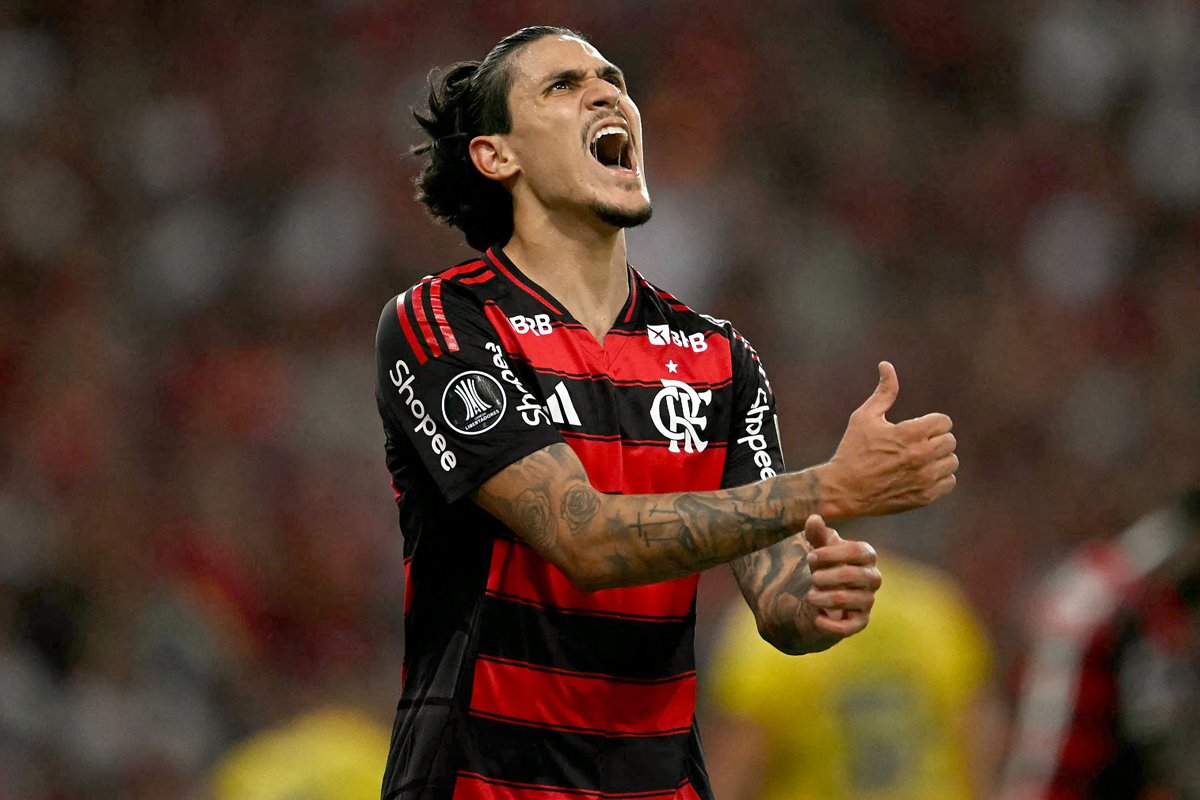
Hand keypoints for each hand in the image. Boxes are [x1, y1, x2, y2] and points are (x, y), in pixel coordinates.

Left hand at [802, 514, 879, 638]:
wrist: (824, 595)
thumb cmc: (825, 565)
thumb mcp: (819, 548)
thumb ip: (816, 533)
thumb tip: (813, 518)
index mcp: (867, 555)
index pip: (857, 551)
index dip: (831, 553)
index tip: (811, 556)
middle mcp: (873, 578)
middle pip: (851, 575)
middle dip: (824, 576)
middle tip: (811, 578)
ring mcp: (868, 600)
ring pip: (845, 599)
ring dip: (821, 598)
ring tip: (809, 596)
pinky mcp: (861, 622)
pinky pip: (848, 627)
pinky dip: (828, 624)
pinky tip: (817, 618)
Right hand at [823, 361, 957, 518]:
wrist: (843, 489)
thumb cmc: (852, 450)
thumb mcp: (864, 417)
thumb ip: (884, 391)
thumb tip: (886, 365)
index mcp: (910, 433)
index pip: (945, 422)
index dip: (932, 422)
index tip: (918, 428)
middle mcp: (921, 455)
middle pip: (950, 441)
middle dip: (935, 439)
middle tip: (917, 443)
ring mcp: (924, 478)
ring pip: (952, 462)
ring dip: (939, 459)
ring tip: (920, 459)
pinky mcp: (924, 496)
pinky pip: (949, 482)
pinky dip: (940, 478)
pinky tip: (922, 474)